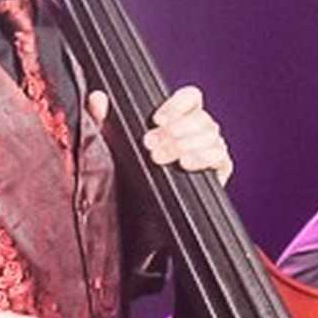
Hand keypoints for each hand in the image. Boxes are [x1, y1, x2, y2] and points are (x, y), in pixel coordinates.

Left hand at [105, 84, 228, 180]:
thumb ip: (101, 120)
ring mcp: (209, 150)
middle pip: (200, 117)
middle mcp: (196, 132)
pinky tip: (185, 163)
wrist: (137, 219)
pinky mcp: (217, 170)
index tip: (157, 120)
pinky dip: (203, 157)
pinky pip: (220, 156)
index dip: (177, 104)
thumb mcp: (110, 147)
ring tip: (161, 158)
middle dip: (174, 131)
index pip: (191, 98)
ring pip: (211, 134)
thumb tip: (96, 98)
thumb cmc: (127, 178)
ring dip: (185, 143)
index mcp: (177, 119)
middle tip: (150, 146)